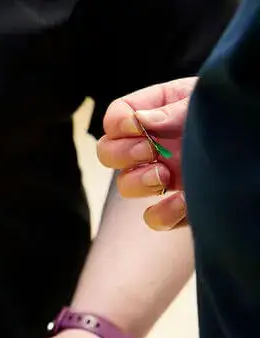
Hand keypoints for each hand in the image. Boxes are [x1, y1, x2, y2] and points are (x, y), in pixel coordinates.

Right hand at [96, 77, 195, 229]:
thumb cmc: (246, 113)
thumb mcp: (209, 101)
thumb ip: (175, 109)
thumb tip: (139, 122)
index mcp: (162, 110)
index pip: (118, 116)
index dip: (119, 124)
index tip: (137, 128)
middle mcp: (160, 144)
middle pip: (110, 152)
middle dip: (122, 154)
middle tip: (148, 152)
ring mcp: (169, 175)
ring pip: (127, 185)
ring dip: (138, 182)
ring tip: (164, 176)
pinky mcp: (184, 206)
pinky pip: (157, 218)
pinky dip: (163, 214)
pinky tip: (184, 203)